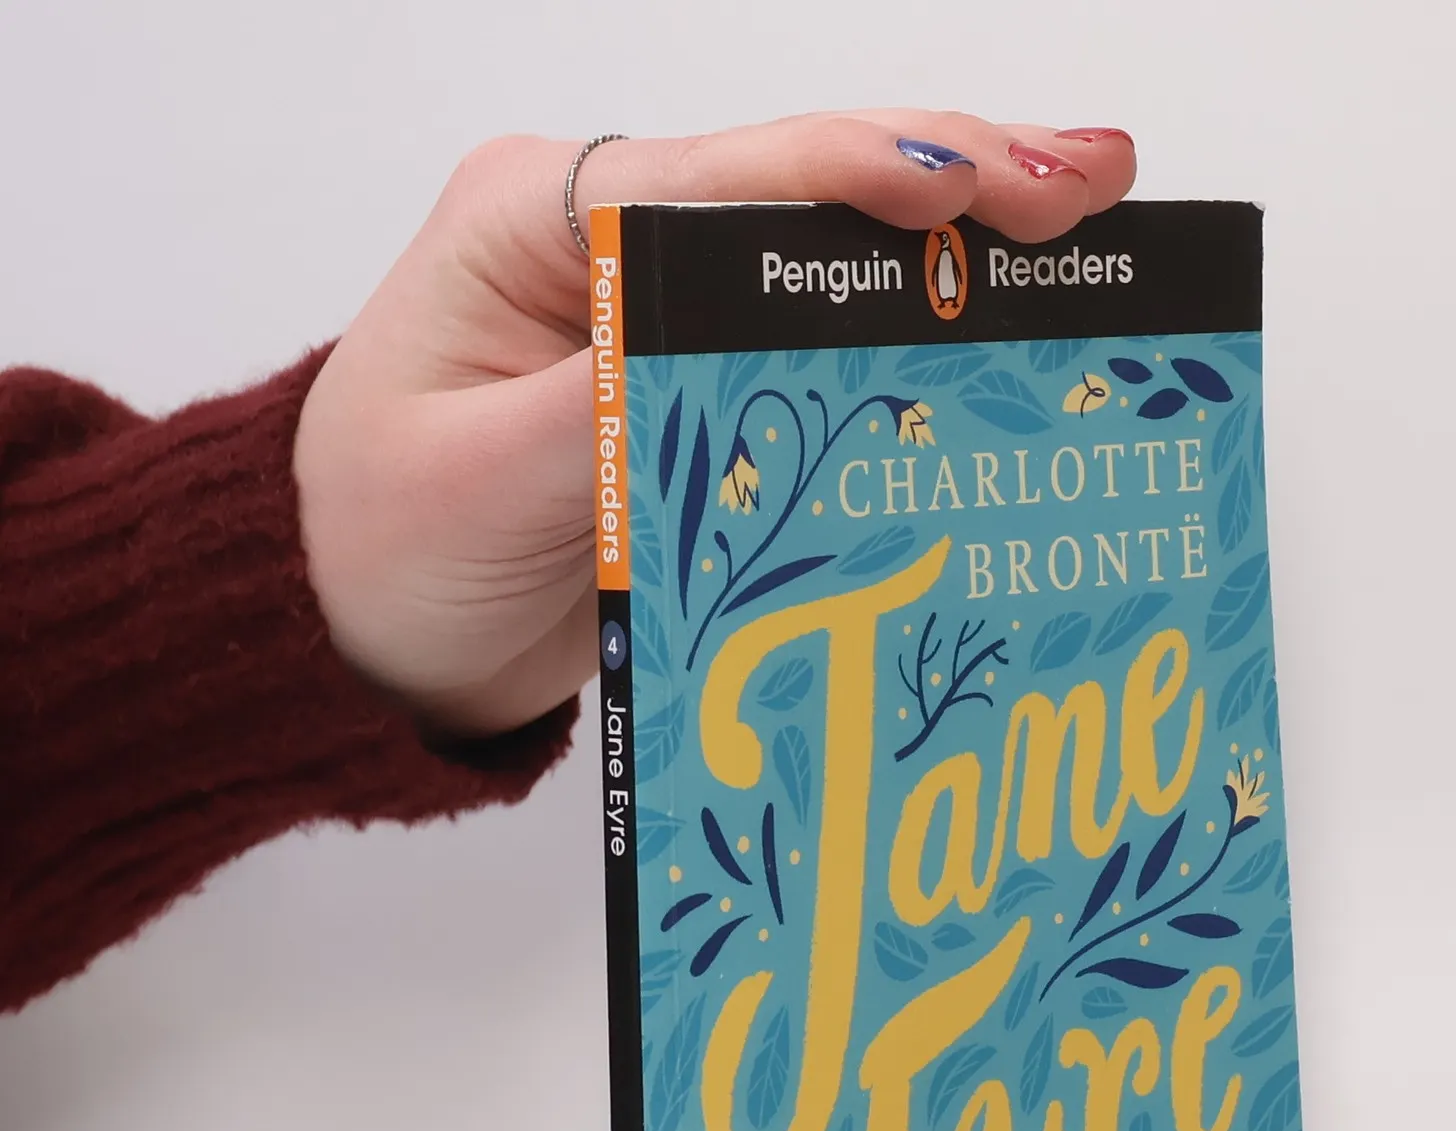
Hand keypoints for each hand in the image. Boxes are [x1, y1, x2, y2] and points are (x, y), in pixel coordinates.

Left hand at [293, 113, 1137, 736]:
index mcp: (538, 220)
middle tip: (1095, 183)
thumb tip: (738, 343)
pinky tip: (996, 321)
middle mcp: (605, 236)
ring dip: (953, 242)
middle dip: (953, 179)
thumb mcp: (482, 486)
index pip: (731, 177)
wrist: (357, 628)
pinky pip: (813, 335)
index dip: (874, 173)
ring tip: (1084, 224)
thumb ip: (611, 405)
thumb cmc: (383, 549)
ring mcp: (651, 302)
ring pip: (825, 250)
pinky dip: (909, 326)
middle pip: (802, 185)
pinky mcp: (685, 373)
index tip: (993, 188)